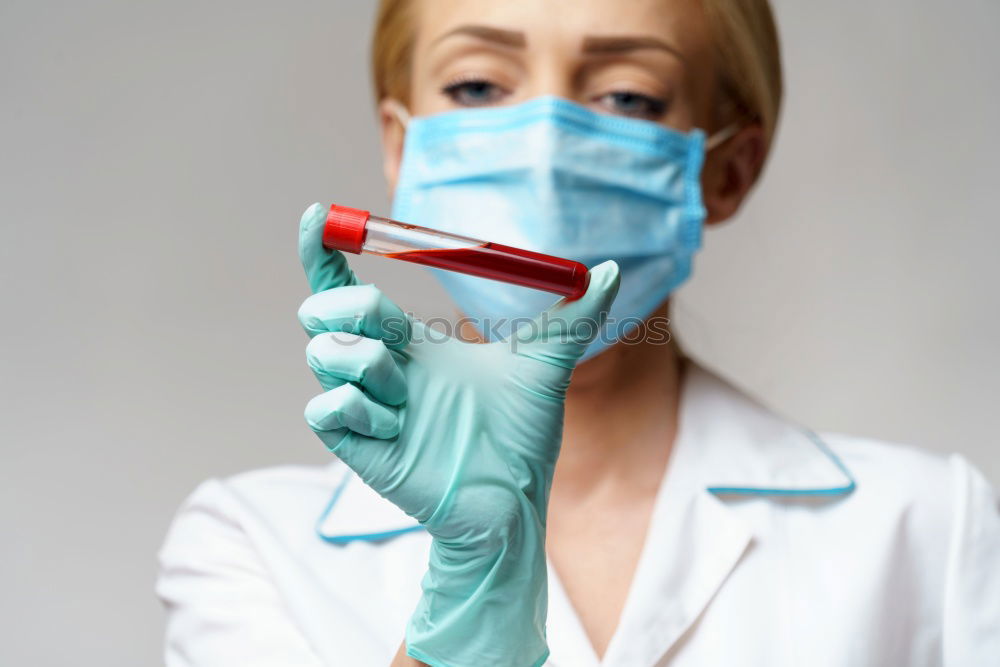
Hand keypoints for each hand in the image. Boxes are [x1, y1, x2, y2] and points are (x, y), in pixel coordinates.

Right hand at [297, 203, 618, 666]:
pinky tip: (397, 428)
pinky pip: (326, 407)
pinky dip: (359, 406)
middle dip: (349, 305)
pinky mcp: (355, 445)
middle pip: (323, 312)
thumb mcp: (545, 364)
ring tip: (410, 397)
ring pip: (323, 353)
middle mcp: (381, 368)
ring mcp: (365, 407)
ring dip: (369, 363)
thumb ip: (573, 315)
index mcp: (412, 342)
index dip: (324, 252)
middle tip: (392, 330)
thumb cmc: (521, 437)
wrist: (514, 500)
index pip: (348, 287)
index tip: (317, 215)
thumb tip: (611, 269)